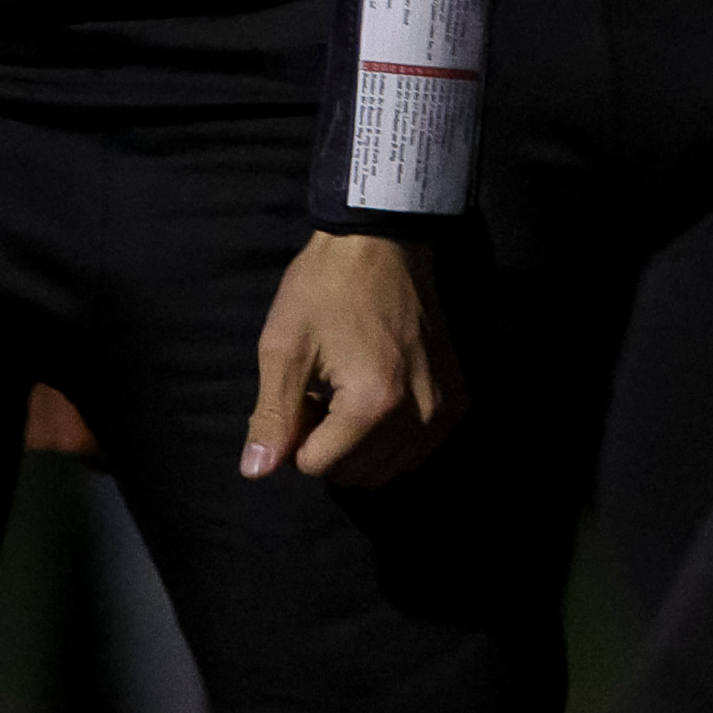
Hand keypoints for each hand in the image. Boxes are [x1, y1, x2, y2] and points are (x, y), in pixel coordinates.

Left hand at [240, 231, 465, 489]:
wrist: (382, 239)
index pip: (316, 465)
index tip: (301, 392)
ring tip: (349, 392)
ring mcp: (443, 410)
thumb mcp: (284, 344)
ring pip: (387, 470)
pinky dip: (393, 439)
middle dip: (328, 444)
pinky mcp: (457, 400)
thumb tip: (255, 471)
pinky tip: (380, 395)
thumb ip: (272, 414)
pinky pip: (417, 451)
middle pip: (353, 474)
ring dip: (360, 446)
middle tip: (322, 392)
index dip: (296, 433)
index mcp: (373, 404)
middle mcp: (417, 417)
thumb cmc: (327, 286)